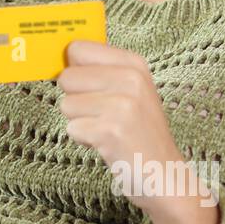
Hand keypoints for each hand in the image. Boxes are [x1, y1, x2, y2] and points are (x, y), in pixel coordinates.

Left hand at [56, 40, 214, 223]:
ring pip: (66, 104)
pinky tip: (107, 144)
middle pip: (67, 77)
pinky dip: (84, 140)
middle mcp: (130, 78)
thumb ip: (99, 71)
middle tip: (102, 116)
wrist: (166, 175)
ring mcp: (122, 104)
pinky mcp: (111, 130)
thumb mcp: (129, 91)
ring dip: (80, 122)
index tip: (87, 87)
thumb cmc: (138, 132)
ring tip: (107, 130)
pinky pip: (72, 129)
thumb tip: (58, 56)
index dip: (74, 70)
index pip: (77, 48)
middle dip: (75, 100)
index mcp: (133, 63)